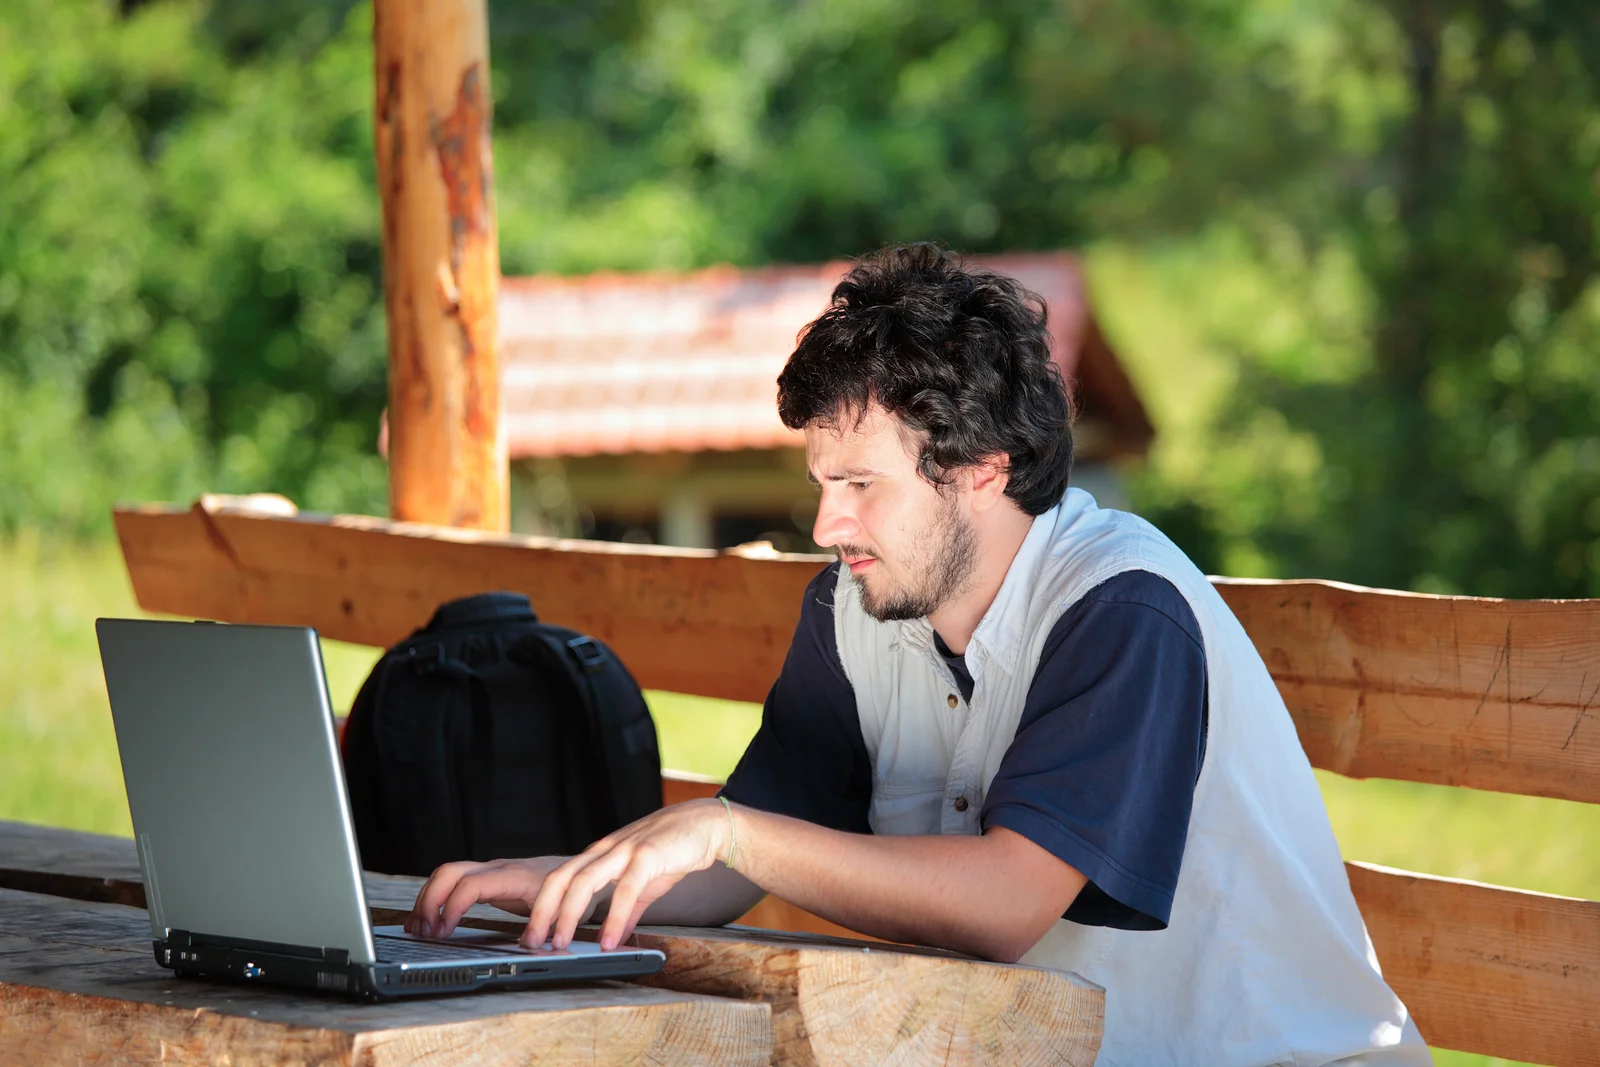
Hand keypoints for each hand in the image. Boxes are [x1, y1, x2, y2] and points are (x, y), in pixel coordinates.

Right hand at [406, 856, 571, 938]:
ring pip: (447, 875)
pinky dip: (437, 899)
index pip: (472, 884)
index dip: (452, 907)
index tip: (443, 932)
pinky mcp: (487, 879)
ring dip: (428, 900)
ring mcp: (491, 871)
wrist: (581, 872)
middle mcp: (498, 869)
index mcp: (515, 877)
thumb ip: (546, 922)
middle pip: (450, 872)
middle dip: (429, 901)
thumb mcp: (563, 908)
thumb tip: (531, 943)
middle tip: (423, 932)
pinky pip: (454, 882)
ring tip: (418, 929)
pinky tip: (429, 920)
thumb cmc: (574, 891)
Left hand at [528, 798, 733, 950]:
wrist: (709, 825)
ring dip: (568, 915)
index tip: (532, 934)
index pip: (560, 878)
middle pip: (562, 877)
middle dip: (542, 910)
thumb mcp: (645, 883)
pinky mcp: (649, 856)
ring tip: (560, 944)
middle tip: (531, 942)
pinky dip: (614, 917)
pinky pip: (626, 890)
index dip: (542, 905)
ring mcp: (626, 850)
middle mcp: (607, 849)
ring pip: (584, 880)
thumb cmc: (674, 850)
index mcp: (601, 854)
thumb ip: (627, 910)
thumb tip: (614, 938)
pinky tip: (609, 941)